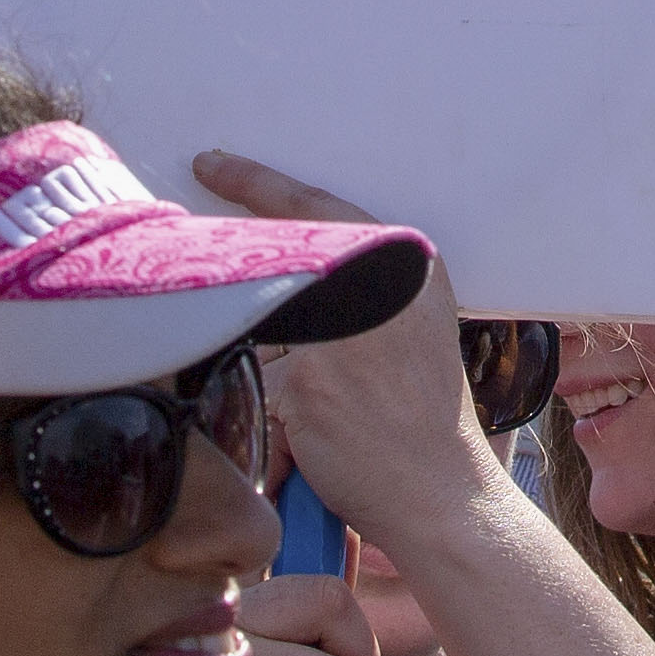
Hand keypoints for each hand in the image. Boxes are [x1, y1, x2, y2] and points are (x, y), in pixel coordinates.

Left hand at [188, 154, 496, 543]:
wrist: (443, 491)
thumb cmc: (426, 415)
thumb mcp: (414, 327)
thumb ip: (365, 289)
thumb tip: (290, 266)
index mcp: (409, 264)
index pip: (314, 205)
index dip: (255, 182)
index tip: (211, 164)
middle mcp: (377, 285)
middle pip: (274, 264)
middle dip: (238, 280)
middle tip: (211, 280)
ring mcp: (339, 333)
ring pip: (256, 328)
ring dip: (257, 360)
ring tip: (316, 401)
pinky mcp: (305, 384)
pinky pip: (256, 384)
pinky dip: (266, 410)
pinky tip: (308, 437)